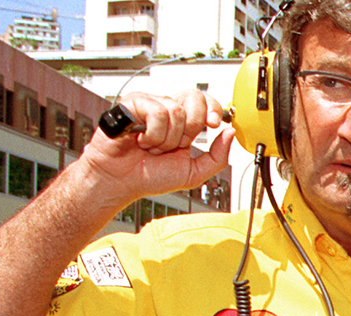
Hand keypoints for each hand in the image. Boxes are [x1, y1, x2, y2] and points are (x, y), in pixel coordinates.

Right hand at [78, 89, 234, 205]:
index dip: (213, 109)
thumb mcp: (192, 173)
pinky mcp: (133, 103)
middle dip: (190, 129)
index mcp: (183, 122)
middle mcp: (167, 109)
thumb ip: (217, 157)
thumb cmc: (149, 176)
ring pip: (175, 111)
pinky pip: (156, 112)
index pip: (205, 101)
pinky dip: (152, 134)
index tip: (213, 124)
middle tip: (175, 145)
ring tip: (152, 147)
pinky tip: (141, 140)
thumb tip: (230, 134)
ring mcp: (150, 104)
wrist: (120, 181)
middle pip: (194, 98)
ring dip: (166, 139)